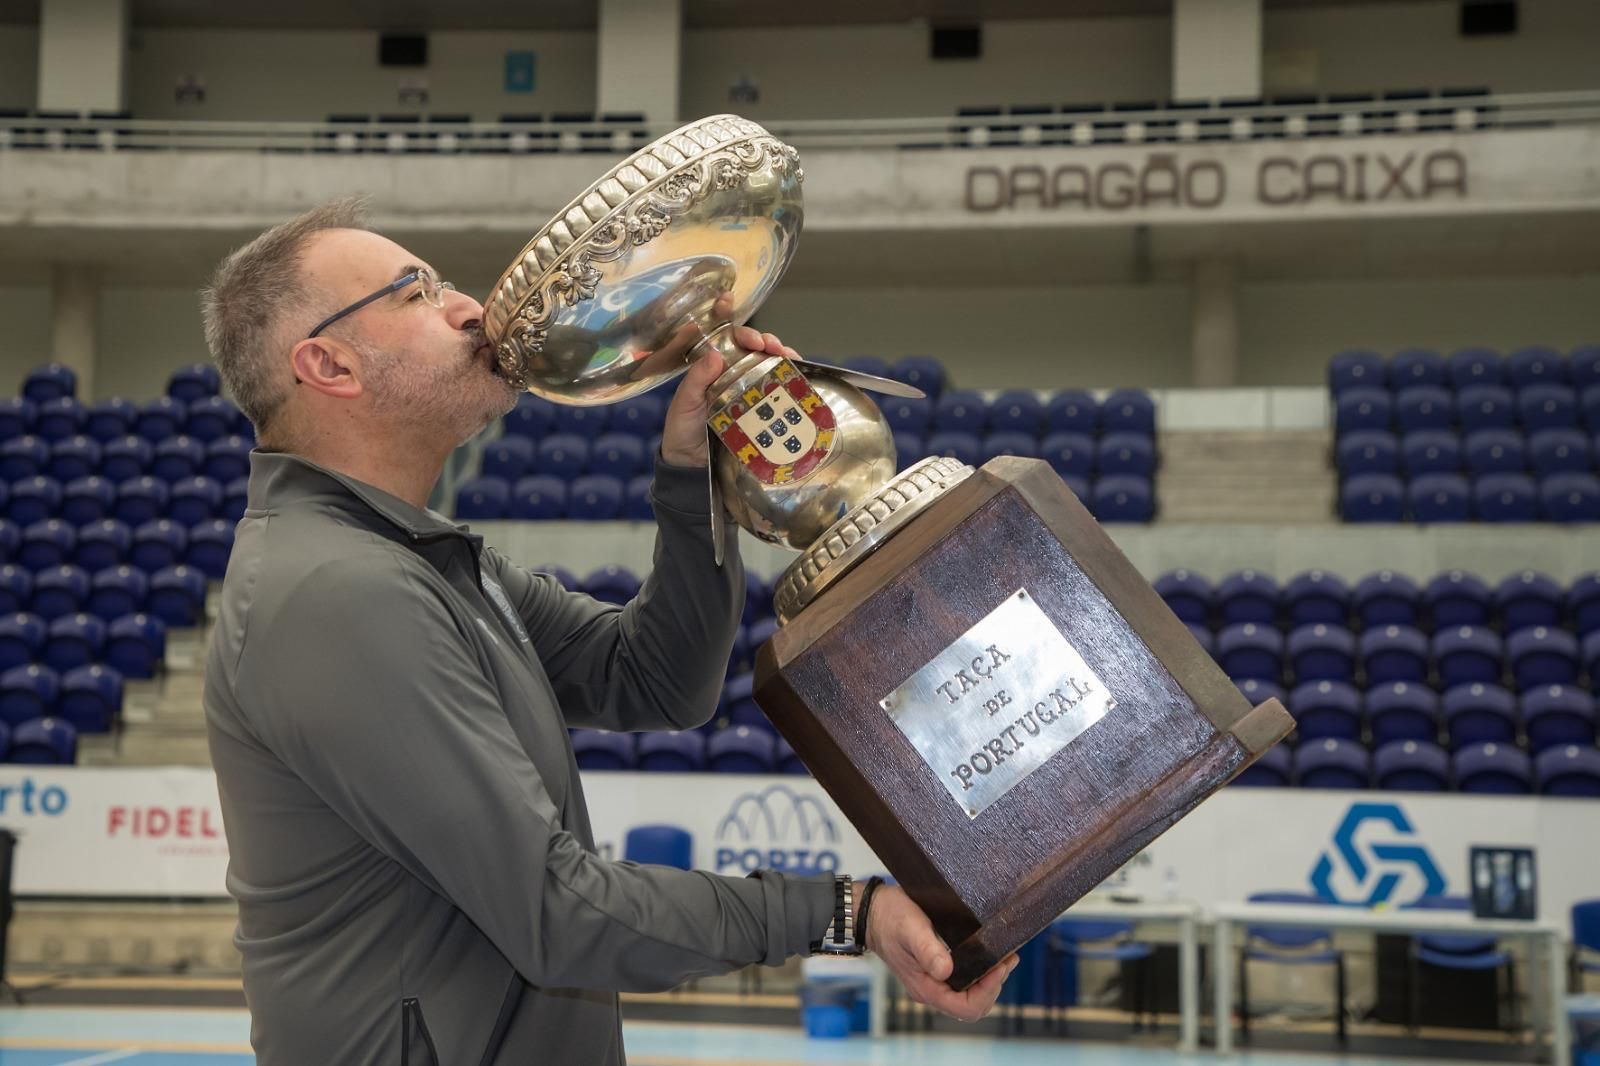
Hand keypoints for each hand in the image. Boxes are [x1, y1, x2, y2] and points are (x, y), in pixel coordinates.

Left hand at [658, 325, 800, 467]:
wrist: (690, 461)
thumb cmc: (683, 427)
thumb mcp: (685, 401)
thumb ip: (696, 379)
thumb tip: (715, 354)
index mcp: (716, 366)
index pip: (733, 341)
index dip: (746, 335)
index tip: (755, 341)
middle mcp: (736, 374)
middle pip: (758, 350)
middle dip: (771, 343)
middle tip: (777, 348)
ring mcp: (751, 392)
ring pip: (772, 368)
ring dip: (785, 359)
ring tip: (792, 359)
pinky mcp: (762, 412)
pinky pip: (778, 395)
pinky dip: (791, 384)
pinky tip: (799, 380)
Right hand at [861, 883, 1017, 1021]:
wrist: (871, 911)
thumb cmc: (889, 917)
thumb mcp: (911, 928)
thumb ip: (927, 950)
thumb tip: (946, 970)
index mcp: (926, 987)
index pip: (966, 1007)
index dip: (988, 991)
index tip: (999, 966)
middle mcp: (930, 989)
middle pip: (972, 1004)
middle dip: (994, 985)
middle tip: (1007, 959)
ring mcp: (933, 980)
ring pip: (970, 994)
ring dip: (989, 979)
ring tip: (1004, 956)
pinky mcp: (935, 969)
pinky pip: (963, 981)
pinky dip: (980, 971)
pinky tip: (988, 954)